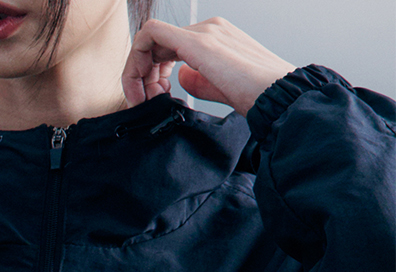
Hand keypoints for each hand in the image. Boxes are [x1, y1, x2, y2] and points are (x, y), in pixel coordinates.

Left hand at [123, 18, 294, 116]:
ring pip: (150, 39)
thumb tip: (180, 76)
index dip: (152, 74)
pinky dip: (136, 60)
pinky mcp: (197, 41)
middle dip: (142, 74)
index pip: (169, 47)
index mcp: (215, 37)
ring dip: (137, 71)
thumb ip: (197, 79)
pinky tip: (141, 86)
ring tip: (143, 98)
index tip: (154, 98)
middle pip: (157, 44)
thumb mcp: (219, 87)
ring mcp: (204, 31)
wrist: (277, 95)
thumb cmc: (256, 95)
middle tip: (144, 101)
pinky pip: (150, 34)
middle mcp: (209, 28)